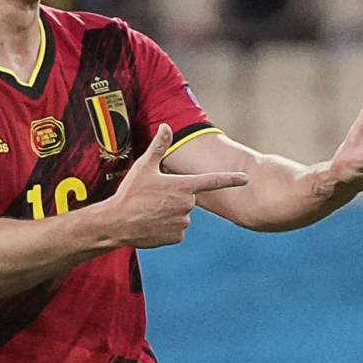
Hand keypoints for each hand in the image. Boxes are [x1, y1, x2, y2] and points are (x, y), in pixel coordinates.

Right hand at [109, 124, 247, 248]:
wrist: (117, 223)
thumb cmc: (130, 193)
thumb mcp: (144, 167)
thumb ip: (159, 147)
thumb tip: (166, 126)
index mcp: (183, 186)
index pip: (213, 181)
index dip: (231, 179)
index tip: (246, 178)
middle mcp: (187, 205)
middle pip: (188, 199)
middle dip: (175, 197)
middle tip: (153, 198)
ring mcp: (183, 222)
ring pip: (182, 215)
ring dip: (170, 213)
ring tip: (150, 211)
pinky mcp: (176, 237)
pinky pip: (176, 230)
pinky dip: (166, 227)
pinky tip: (151, 224)